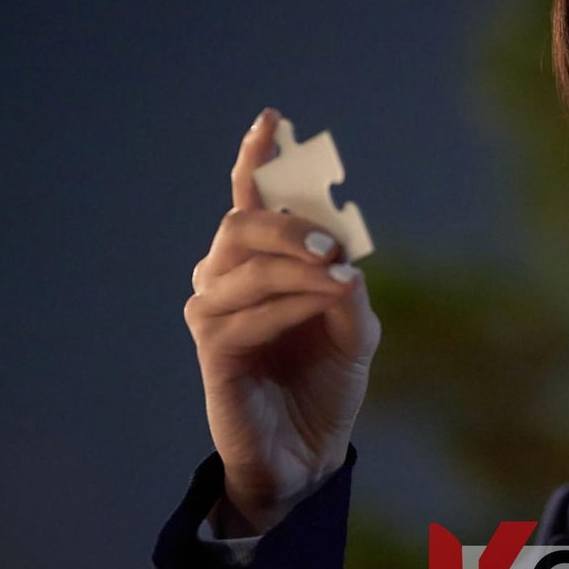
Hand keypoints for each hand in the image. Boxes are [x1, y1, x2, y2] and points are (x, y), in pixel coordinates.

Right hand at [182, 107, 381, 535]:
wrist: (309, 450)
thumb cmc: (325, 380)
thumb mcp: (355, 327)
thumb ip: (348, 286)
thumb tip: (342, 258)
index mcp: (262, 261)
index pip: (251, 197)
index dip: (258, 157)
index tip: (274, 118)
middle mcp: (227, 277)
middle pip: (243, 224)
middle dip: (291, 224)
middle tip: (333, 243)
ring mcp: (214, 312)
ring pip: (248, 266)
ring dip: (300, 270)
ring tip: (341, 280)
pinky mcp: (212, 350)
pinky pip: (248, 314)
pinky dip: (289, 307)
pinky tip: (317, 311)